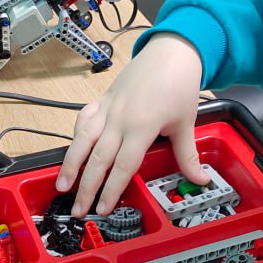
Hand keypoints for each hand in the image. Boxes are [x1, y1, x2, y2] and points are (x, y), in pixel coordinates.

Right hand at [55, 33, 210, 215]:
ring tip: (62, 185)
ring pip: (83, 139)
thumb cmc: (179, 85)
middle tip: (79, 210)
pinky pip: (84, 119)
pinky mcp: (103, 99)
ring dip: (71, 164)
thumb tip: (200, 180)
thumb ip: (187, 155)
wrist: (171, 52)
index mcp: (142, 127)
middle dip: (86, 187)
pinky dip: (76, 134)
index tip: (103, 208)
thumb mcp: (186, 123)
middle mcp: (120, 119)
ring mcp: (108, 108)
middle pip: (98, 159)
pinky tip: (72, 150)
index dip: (111, 190)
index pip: (123, 166)